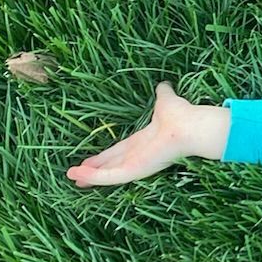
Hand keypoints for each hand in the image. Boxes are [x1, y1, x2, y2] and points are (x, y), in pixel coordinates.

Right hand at [66, 81, 201, 186]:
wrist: (190, 126)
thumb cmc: (182, 115)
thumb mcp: (165, 101)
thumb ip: (162, 94)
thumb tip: (164, 84)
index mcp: (144, 141)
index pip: (119, 151)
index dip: (104, 156)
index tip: (89, 160)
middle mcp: (138, 156)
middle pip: (110, 165)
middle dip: (94, 170)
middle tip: (76, 175)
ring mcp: (136, 165)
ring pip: (108, 174)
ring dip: (89, 176)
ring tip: (71, 176)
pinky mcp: (135, 170)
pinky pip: (111, 176)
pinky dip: (94, 176)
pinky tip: (78, 175)